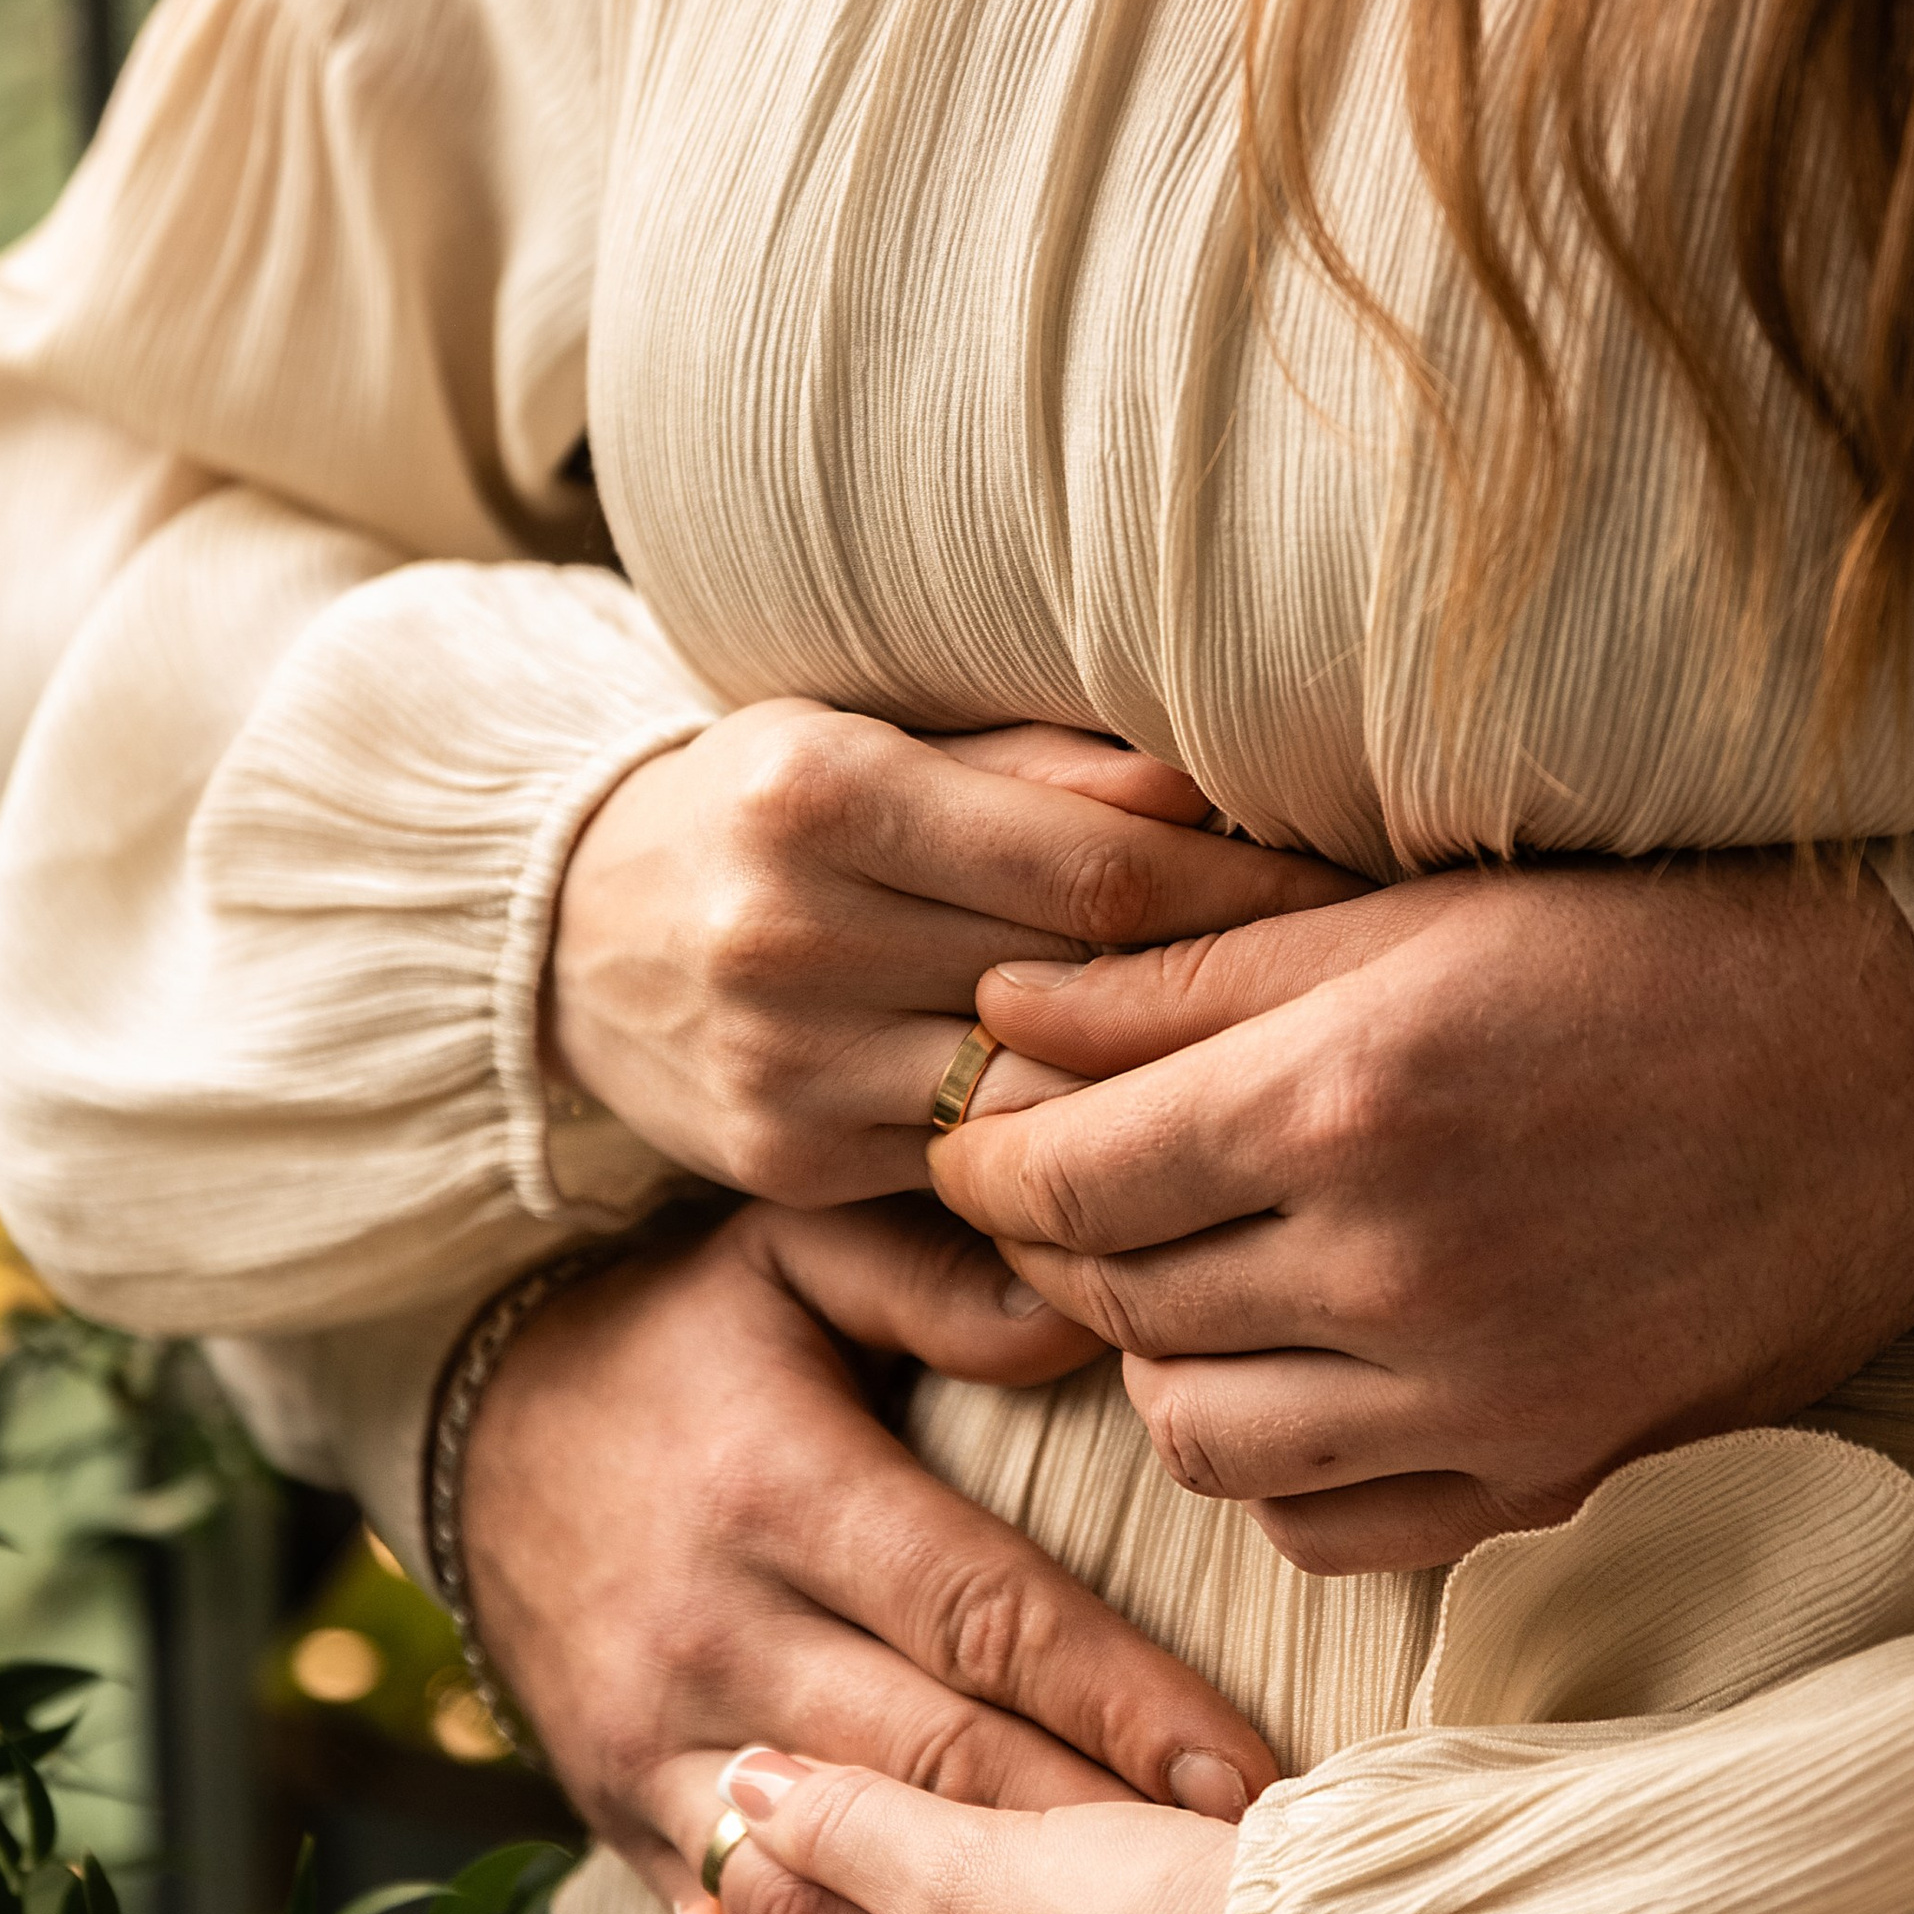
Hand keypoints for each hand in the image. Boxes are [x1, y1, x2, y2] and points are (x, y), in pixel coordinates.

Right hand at [462, 1198, 1278, 1913]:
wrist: (467, 1428)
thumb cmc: (673, 1340)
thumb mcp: (783, 1253)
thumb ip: (930, 1279)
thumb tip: (1080, 1317)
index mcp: (778, 1489)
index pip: (980, 1613)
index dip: (1119, 1700)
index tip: (1239, 1772)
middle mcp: (716, 1632)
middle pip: (938, 1768)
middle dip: (1094, 1843)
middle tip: (1236, 1899)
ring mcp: (659, 1743)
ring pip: (846, 1882)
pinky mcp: (623, 1817)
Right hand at [551, 703, 1359, 1200]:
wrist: (562, 935)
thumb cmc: (756, 812)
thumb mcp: (869, 739)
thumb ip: (1034, 768)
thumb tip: (1208, 791)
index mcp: (827, 795)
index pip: (1100, 864)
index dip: (1247, 890)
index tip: (1349, 899)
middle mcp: (794, 934)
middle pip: (1081, 990)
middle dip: (1228, 997)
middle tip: (1351, 1000)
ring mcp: (785, 1068)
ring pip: (1037, 1104)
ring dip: (1160, 1095)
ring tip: (1270, 1075)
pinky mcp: (784, 1168)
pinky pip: (970, 1173)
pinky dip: (1063, 1156)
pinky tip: (1147, 1138)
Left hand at [932, 855, 1913, 1571]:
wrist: (1888, 1080)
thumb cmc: (1638, 960)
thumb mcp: (1398, 921)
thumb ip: (1180, 977)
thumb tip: (1003, 1013)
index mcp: (1348, 1099)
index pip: (1067, 1177)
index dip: (990, 1163)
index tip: (977, 1144)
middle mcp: (1403, 1266)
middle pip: (1118, 1300)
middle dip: (1059, 1246)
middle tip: (1070, 1196)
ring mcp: (1480, 1396)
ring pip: (1194, 1433)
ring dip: (1155, 1357)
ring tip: (1187, 1280)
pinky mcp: (1547, 1480)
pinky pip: (1319, 1527)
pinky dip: (1269, 1463)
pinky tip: (1293, 1376)